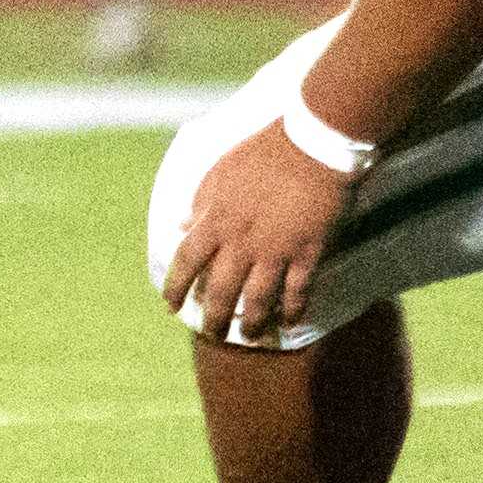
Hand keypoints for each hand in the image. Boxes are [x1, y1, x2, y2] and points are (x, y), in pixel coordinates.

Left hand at [164, 121, 354, 344]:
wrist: (313, 146)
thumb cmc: (263, 154)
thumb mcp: (219, 174)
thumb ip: (199, 203)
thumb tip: (180, 226)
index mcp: (215, 220)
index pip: (186, 261)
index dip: (176, 286)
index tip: (168, 305)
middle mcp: (241, 241)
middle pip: (220, 290)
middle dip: (213, 317)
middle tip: (210, 334)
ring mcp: (276, 250)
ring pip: (257, 299)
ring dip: (250, 321)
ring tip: (247, 336)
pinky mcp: (307, 252)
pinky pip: (297, 291)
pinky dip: (292, 309)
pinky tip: (289, 322)